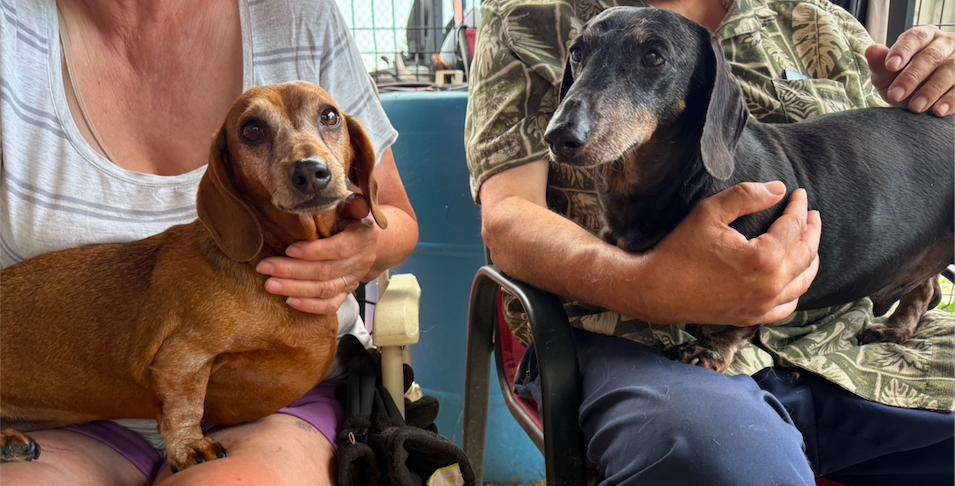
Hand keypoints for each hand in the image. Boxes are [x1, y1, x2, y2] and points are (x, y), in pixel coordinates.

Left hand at [256, 197, 380, 314]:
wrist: (371, 242)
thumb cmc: (352, 219)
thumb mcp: (353, 206)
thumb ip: (351, 203)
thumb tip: (347, 197)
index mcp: (362, 238)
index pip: (339, 248)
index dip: (314, 251)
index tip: (289, 249)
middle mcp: (360, 262)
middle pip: (325, 271)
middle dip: (292, 270)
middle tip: (265, 267)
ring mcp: (353, 280)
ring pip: (325, 290)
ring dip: (295, 288)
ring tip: (270, 285)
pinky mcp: (346, 293)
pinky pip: (330, 305)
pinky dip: (310, 306)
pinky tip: (289, 301)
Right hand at [643, 182, 820, 325]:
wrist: (656, 290)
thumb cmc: (680, 250)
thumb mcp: (709, 213)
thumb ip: (746, 196)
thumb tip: (779, 189)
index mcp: (764, 258)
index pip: (793, 227)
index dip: (798, 207)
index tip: (799, 194)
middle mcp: (770, 285)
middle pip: (805, 254)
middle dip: (811, 230)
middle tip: (812, 214)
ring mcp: (763, 305)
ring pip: (803, 281)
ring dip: (811, 258)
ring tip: (809, 242)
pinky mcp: (753, 317)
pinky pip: (788, 305)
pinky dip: (797, 289)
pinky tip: (795, 278)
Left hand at [865, 25, 954, 116]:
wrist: (922, 100)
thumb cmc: (901, 82)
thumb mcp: (886, 75)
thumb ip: (879, 64)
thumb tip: (872, 50)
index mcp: (924, 36)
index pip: (914, 37)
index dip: (902, 50)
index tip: (890, 66)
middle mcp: (945, 44)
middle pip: (931, 57)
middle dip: (912, 77)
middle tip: (895, 96)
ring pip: (950, 71)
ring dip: (931, 90)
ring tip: (915, 107)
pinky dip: (952, 100)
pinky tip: (939, 111)